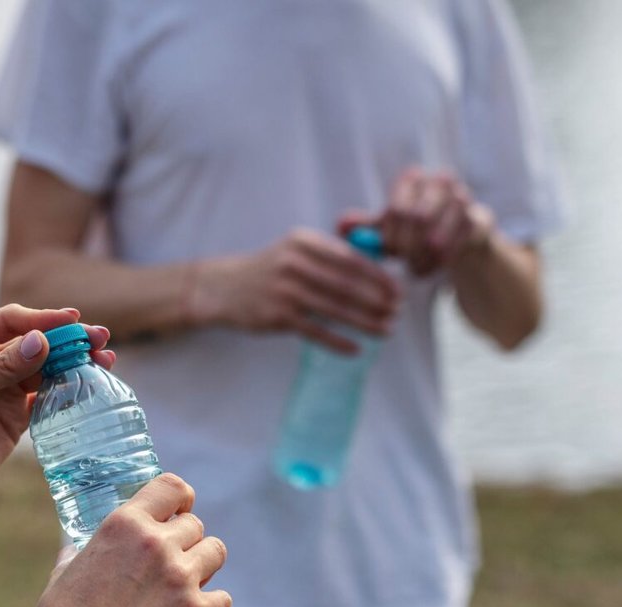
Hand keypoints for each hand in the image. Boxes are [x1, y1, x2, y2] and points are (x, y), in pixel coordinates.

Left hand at [0, 305, 114, 523]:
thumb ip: (2, 367)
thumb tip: (41, 341)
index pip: (10, 321)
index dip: (42, 319)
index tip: (71, 320)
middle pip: (35, 343)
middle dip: (66, 339)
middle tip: (98, 338)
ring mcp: (4, 391)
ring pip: (46, 370)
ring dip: (73, 364)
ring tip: (102, 360)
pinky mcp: (15, 419)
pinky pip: (46, 399)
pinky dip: (67, 392)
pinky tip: (87, 385)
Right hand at [31, 474, 230, 606]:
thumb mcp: (65, 571)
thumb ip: (79, 552)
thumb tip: (76, 549)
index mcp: (124, 525)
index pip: (171, 487)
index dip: (180, 499)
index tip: (178, 511)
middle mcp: (156, 544)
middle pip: (195, 525)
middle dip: (185, 541)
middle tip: (170, 563)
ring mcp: (179, 578)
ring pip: (215, 552)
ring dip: (203, 566)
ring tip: (185, 584)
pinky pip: (223, 599)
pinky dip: (212, 606)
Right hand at [190, 229, 399, 354]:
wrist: (223, 288)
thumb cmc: (271, 271)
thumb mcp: (295, 251)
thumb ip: (331, 257)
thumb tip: (378, 273)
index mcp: (304, 242)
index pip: (351, 259)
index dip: (379, 277)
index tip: (397, 291)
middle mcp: (294, 263)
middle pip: (347, 285)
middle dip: (377, 301)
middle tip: (397, 313)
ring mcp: (285, 291)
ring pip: (336, 310)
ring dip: (365, 323)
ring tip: (385, 330)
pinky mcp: (277, 316)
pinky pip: (316, 331)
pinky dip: (339, 342)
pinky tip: (356, 349)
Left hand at [357, 167, 496, 276]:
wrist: (458, 239)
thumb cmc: (415, 231)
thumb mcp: (388, 229)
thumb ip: (365, 227)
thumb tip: (340, 226)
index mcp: (412, 179)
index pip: (397, 209)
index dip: (390, 237)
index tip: (388, 253)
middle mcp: (439, 181)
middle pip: (418, 220)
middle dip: (407, 249)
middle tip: (402, 264)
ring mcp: (463, 198)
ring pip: (437, 236)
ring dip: (423, 259)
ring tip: (416, 270)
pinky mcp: (480, 219)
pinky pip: (458, 246)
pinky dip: (442, 262)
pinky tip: (434, 268)